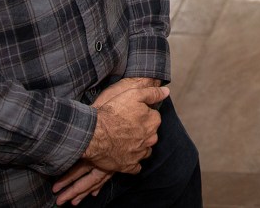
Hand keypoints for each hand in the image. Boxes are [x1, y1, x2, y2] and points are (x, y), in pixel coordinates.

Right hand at [52, 78, 163, 201]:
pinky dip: (132, 162)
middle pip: (151, 134)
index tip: (132, 114)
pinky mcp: (129, 166)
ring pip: (145, 150)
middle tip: (127, 127)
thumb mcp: (133, 94)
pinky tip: (125, 156)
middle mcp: (150, 139)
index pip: (154, 117)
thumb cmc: (113, 112)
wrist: (93, 133)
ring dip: (139, 146)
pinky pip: (136, 167)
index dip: (143, 115)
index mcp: (153, 121)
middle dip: (143, 131)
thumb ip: (152, 93)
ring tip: (125, 141)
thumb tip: (166, 92)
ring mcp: (140, 154)